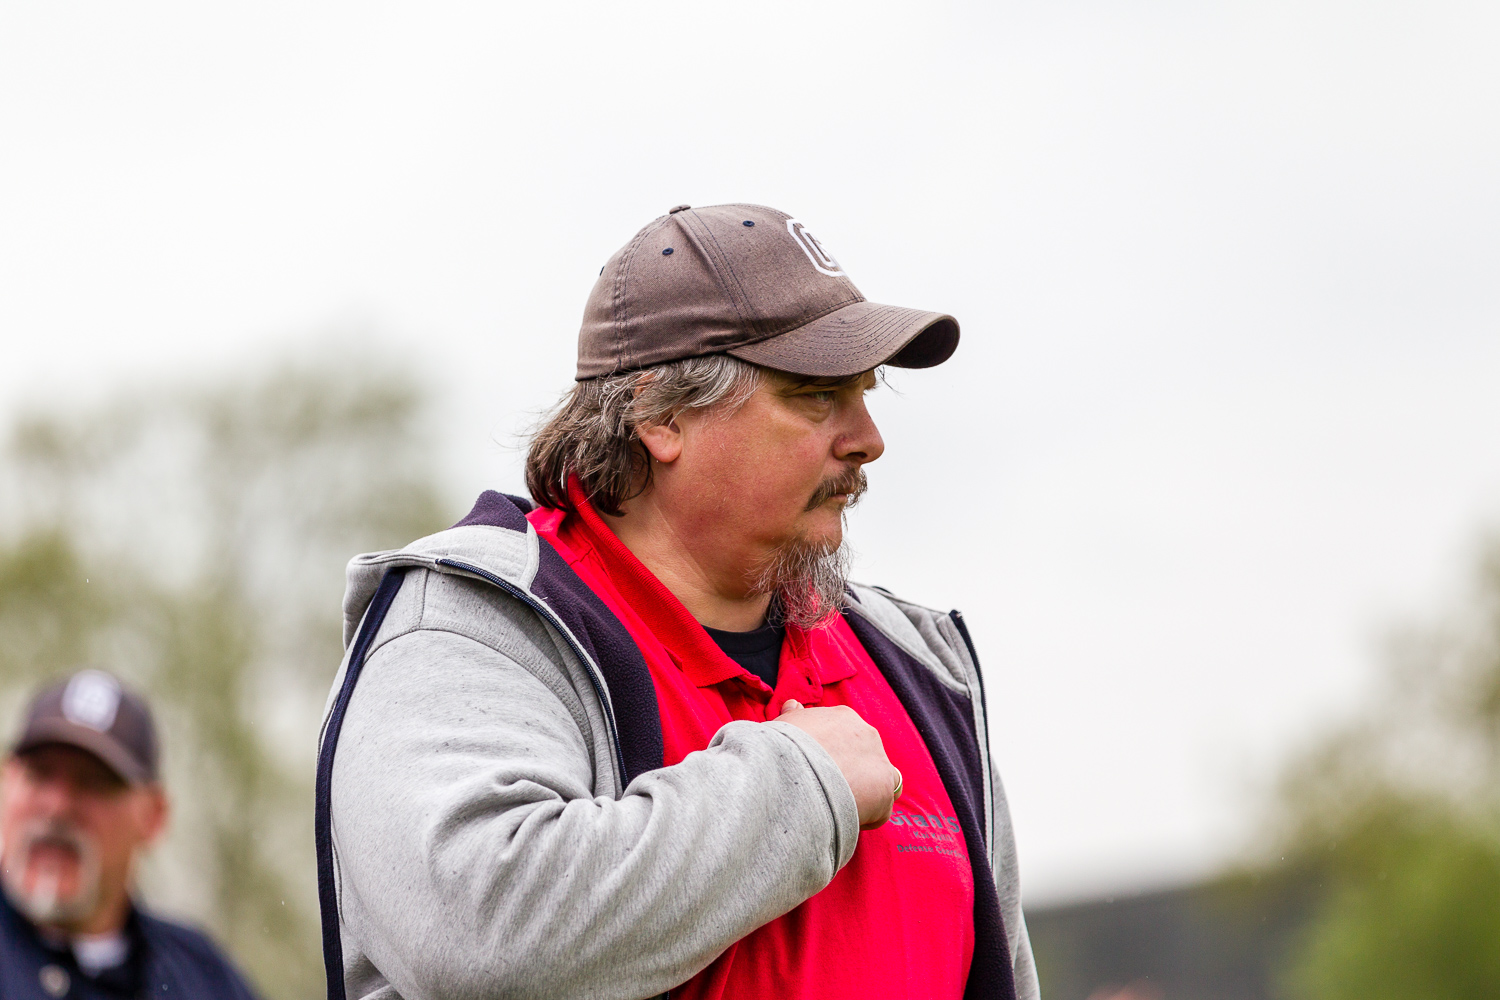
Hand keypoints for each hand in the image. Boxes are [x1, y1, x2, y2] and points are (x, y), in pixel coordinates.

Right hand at [776, 700, 901, 829]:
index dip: (834, 756)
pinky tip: (845, 820)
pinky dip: (867, 816)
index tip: (819, 769)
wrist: (794, 772)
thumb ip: (794, 715)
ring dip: (868, 792)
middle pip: (865, 756)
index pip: (847, 736)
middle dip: (852, 772)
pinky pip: (881, 809)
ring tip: (842, 807)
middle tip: (828, 789)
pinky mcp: (884, 792)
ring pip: (883, 781)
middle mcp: (867, 734)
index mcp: (844, 717)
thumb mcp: (785, 724)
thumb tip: (793, 705)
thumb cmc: (783, 748)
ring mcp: (880, 762)